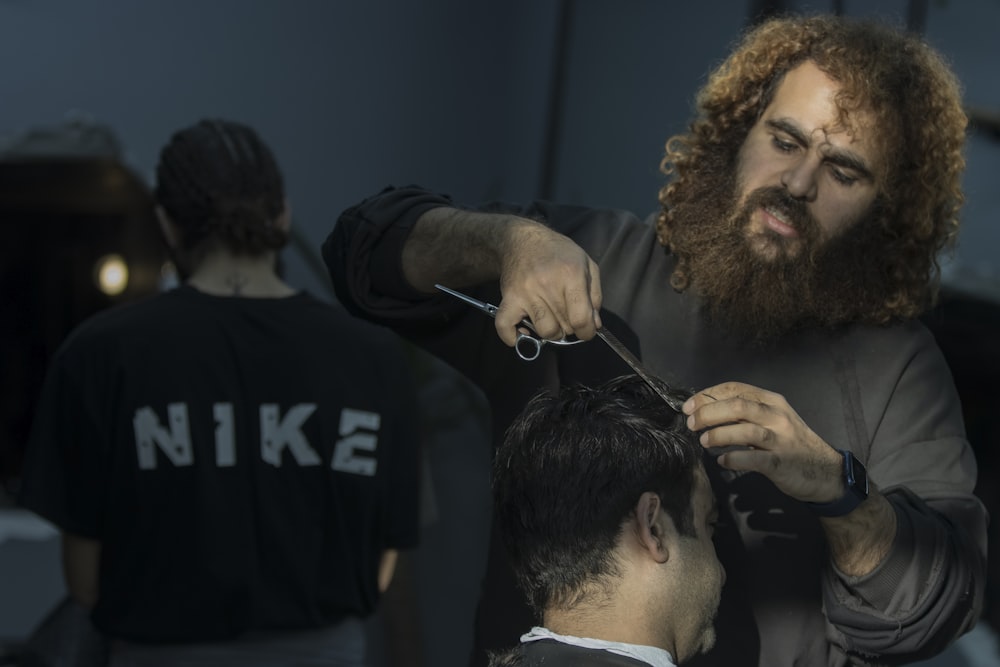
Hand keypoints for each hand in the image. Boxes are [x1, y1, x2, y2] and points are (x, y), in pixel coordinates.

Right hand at [493, 220, 602, 345]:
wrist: (523, 240)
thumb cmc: (558, 253)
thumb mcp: (586, 264)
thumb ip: (595, 296)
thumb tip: (595, 324)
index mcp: (570, 274)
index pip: (581, 318)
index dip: (587, 331)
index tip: (586, 330)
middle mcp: (547, 284)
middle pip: (564, 327)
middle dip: (570, 328)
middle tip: (568, 316)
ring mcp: (525, 292)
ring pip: (543, 331)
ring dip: (551, 332)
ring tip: (552, 320)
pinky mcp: (508, 297)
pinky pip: (505, 326)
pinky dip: (513, 336)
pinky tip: (523, 332)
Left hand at [683, 382, 844, 503]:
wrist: (826, 472)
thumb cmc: (792, 445)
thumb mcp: (773, 421)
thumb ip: (746, 415)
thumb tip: (707, 412)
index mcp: (772, 401)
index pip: (736, 389)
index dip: (709, 395)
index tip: (689, 406)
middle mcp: (778, 416)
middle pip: (738, 406)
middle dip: (709, 413)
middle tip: (691, 423)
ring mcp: (782, 440)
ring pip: (746, 430)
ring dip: (719, 434)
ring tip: (704, 441)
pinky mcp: (782, 463)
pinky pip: (754, 459)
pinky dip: (734, 459)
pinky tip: (722, 461)